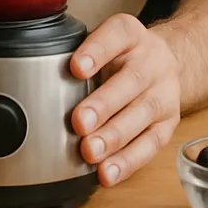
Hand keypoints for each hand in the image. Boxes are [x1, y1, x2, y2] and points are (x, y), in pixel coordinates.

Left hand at [69, 13, 180, 186]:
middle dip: (104, 104)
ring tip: (90, 152)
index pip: (117, 35)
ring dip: (114, 136)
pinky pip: (151, 144)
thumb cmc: (120, 57)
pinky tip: (108, 172)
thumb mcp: (102, 44)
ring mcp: (165, 92)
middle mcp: (152, 60)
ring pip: (143, 114)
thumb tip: (37, 81)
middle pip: (132, 80)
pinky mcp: (169, 122)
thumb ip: (78, 58)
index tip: (76, 68)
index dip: (97, 50)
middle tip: (79, 122)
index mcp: (131, 35)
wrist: (162, 65)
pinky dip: (128, 161)